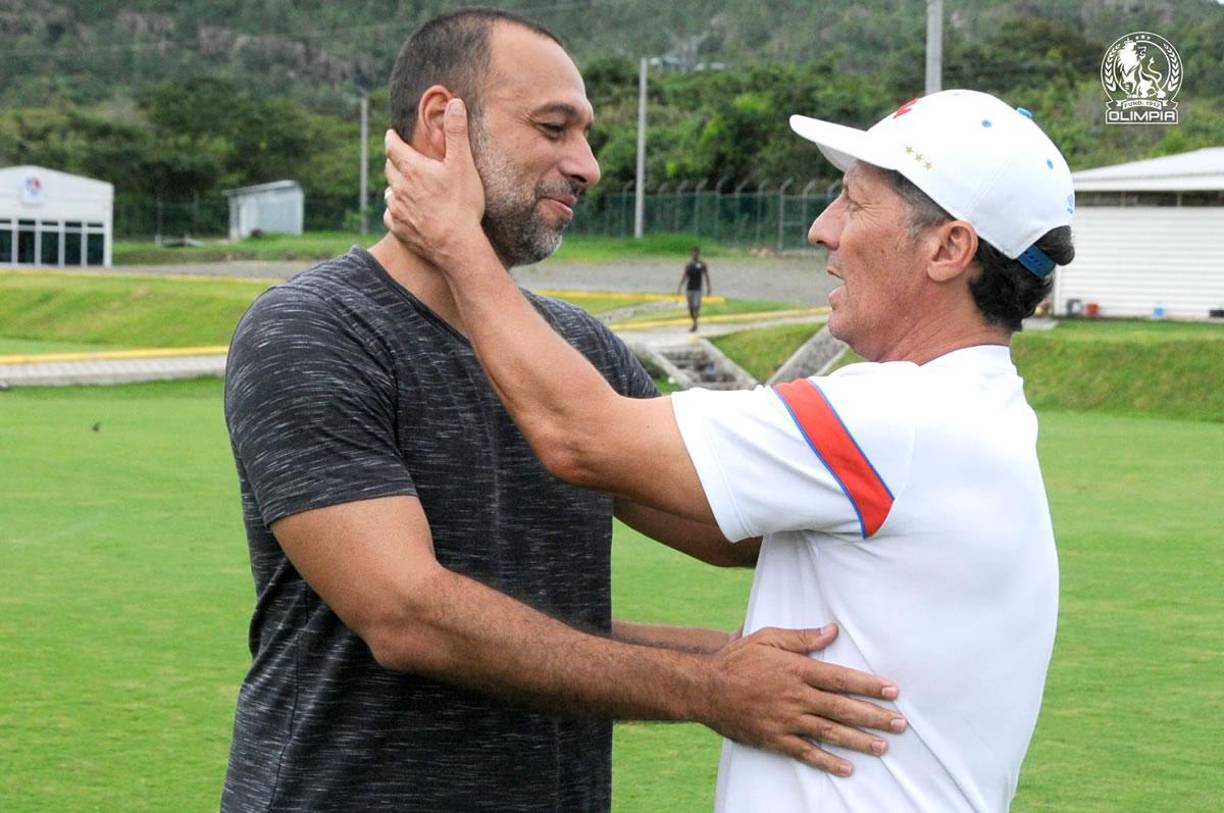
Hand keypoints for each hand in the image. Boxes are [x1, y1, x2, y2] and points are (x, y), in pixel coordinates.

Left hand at [383, 98, 486, 267]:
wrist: (455, 244)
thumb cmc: (461, 203)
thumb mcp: (462, 163)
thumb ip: (456, 132)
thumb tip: (455, 102)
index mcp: (412, 168)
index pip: (392, 146)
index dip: (391, 138)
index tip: (392, 134)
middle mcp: (399, 187)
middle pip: (389, 168)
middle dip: (394, 160)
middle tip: (402, 158)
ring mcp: (398, 210)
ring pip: (390, 192)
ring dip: (396, 187)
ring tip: (406, 187)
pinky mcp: (399, 229)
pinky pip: (391, 216)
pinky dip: (396, 211)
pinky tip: (405, 213)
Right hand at [700, 624, 904, 776]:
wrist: (705, 689)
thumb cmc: (736, 659)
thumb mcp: (767, 638)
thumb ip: (802, 638)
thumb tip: (832, 631)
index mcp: (797, 670)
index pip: (841, 679)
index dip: (868, 685)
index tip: (892, 691)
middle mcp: (797, 697)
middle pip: (843, 708)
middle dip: (874, 716)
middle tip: (900, 723)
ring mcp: (787, 721)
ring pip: (830, 733)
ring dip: (859, 740)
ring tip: (883, 745)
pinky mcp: (775, 739)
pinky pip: (806, 753)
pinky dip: (828, 762)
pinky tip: (847, 768)